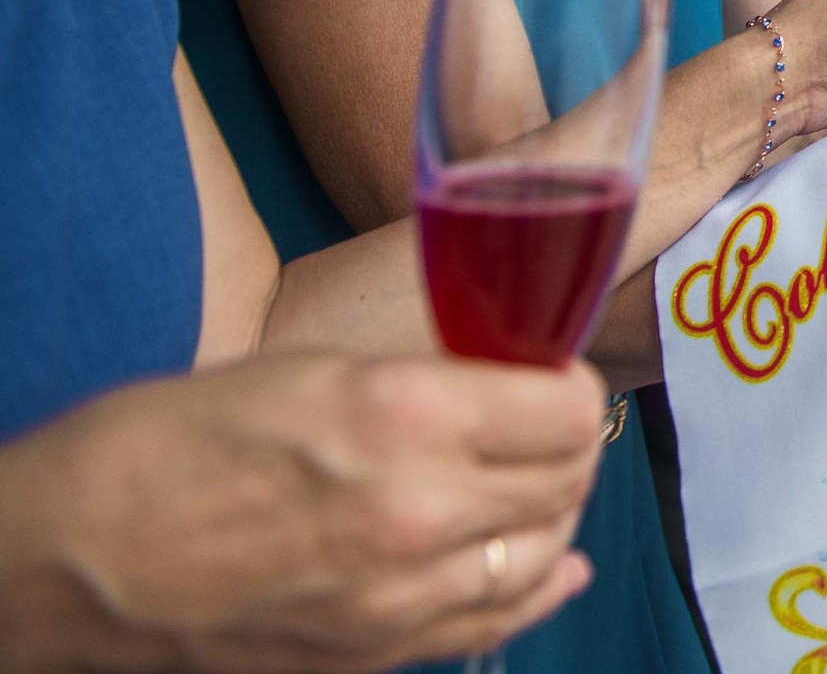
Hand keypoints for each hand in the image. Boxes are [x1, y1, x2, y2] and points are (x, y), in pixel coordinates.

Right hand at [0, 353, 603, 673]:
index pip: (566, 409)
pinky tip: (553, 567)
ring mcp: (398, 598)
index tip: (552, 375)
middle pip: (565, 481)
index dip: (568, 385)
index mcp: (404, 418)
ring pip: (543, 554)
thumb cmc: (170, 443)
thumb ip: (426, 382)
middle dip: (566, 446)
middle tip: (545, 424)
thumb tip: (508, 382)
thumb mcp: (313, 370)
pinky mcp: (373, 655)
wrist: (68, 558)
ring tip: (532, 485)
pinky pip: (495, 622)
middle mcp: (418, 514)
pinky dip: (535, 589)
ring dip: (551, 514)